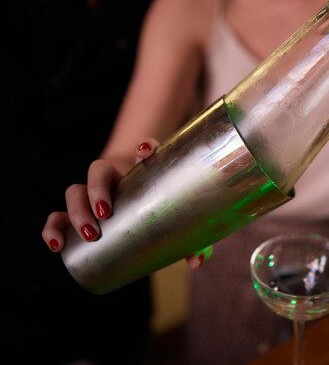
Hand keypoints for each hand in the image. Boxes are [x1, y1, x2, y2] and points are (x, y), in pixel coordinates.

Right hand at [42, 137, 209, 267]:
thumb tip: (195, 261)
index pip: (144, 150)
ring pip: (74, 190)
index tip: (144, 154)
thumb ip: (193, 242)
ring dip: (77, 209)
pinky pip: (57, 217)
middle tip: (106, 214)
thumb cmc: (164, 216)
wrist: (142, 217)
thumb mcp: (180, 226)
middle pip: (99, 170)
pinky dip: (53, 228)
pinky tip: (56, 244)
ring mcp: (93, 195)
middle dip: (97, 189)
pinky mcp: (78, 214)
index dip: (144, 147)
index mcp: (143, 172)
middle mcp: (115, 178)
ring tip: (90, 233)